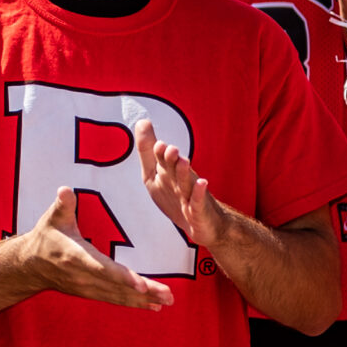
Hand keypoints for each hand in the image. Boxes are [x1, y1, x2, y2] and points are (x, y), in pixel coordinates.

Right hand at [16, 187, 173, 309]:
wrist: (29, 265)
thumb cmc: (45, 238)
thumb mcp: (52, 218)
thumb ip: (63, 205)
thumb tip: (65, 190)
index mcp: (76, 257)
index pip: (103, 269)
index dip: (123, 277)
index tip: (142, 284)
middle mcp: (83, 276)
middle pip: (117, 286)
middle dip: (144, 291)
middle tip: (168, 294)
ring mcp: (87, 288)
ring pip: (119, 296)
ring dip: (144, 300)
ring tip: (167, 300)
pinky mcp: (90, 293)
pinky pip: (115, 300)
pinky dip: (134, 303)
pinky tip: (153, 305)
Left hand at [134, 118, 229, 251]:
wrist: (204, 224)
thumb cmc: (176, 196)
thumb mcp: (155, 175)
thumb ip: (147, 151)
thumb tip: (142, 122)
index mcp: (169, 172)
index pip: (163, 160)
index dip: (159, 153)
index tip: (157, 144)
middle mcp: (181, 180)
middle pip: (175, 169)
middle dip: (172, 160)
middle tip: (170, 149)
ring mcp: (190, 196)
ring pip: (187, 183)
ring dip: (185, 173)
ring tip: (183, 161)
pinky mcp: (198, 212)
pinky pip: (198, 202)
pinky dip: (199, 193)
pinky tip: (202, 183)